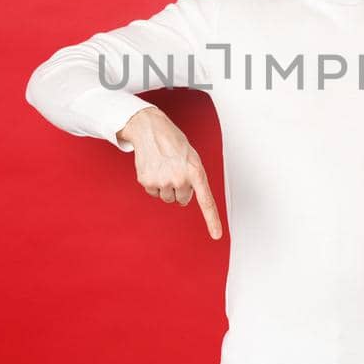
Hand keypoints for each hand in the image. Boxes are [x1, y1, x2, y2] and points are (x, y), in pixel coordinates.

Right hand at [117, 106, 223, 239]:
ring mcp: (163, 181)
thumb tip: (184, 198)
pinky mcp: (147, 181)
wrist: (150, 128)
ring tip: (164, 166)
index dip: (212, 220)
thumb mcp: (192, 157)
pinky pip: (153, 192)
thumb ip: (193, 178)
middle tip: (175, 170)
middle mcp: (180, 179)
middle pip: (182, 200)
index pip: (206, 201)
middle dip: (180, 189)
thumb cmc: (174, 142)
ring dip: (166, 186)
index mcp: (196, 172)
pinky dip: (153, 183)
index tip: (217, 235)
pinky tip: (153, 167)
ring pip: (167, 198)